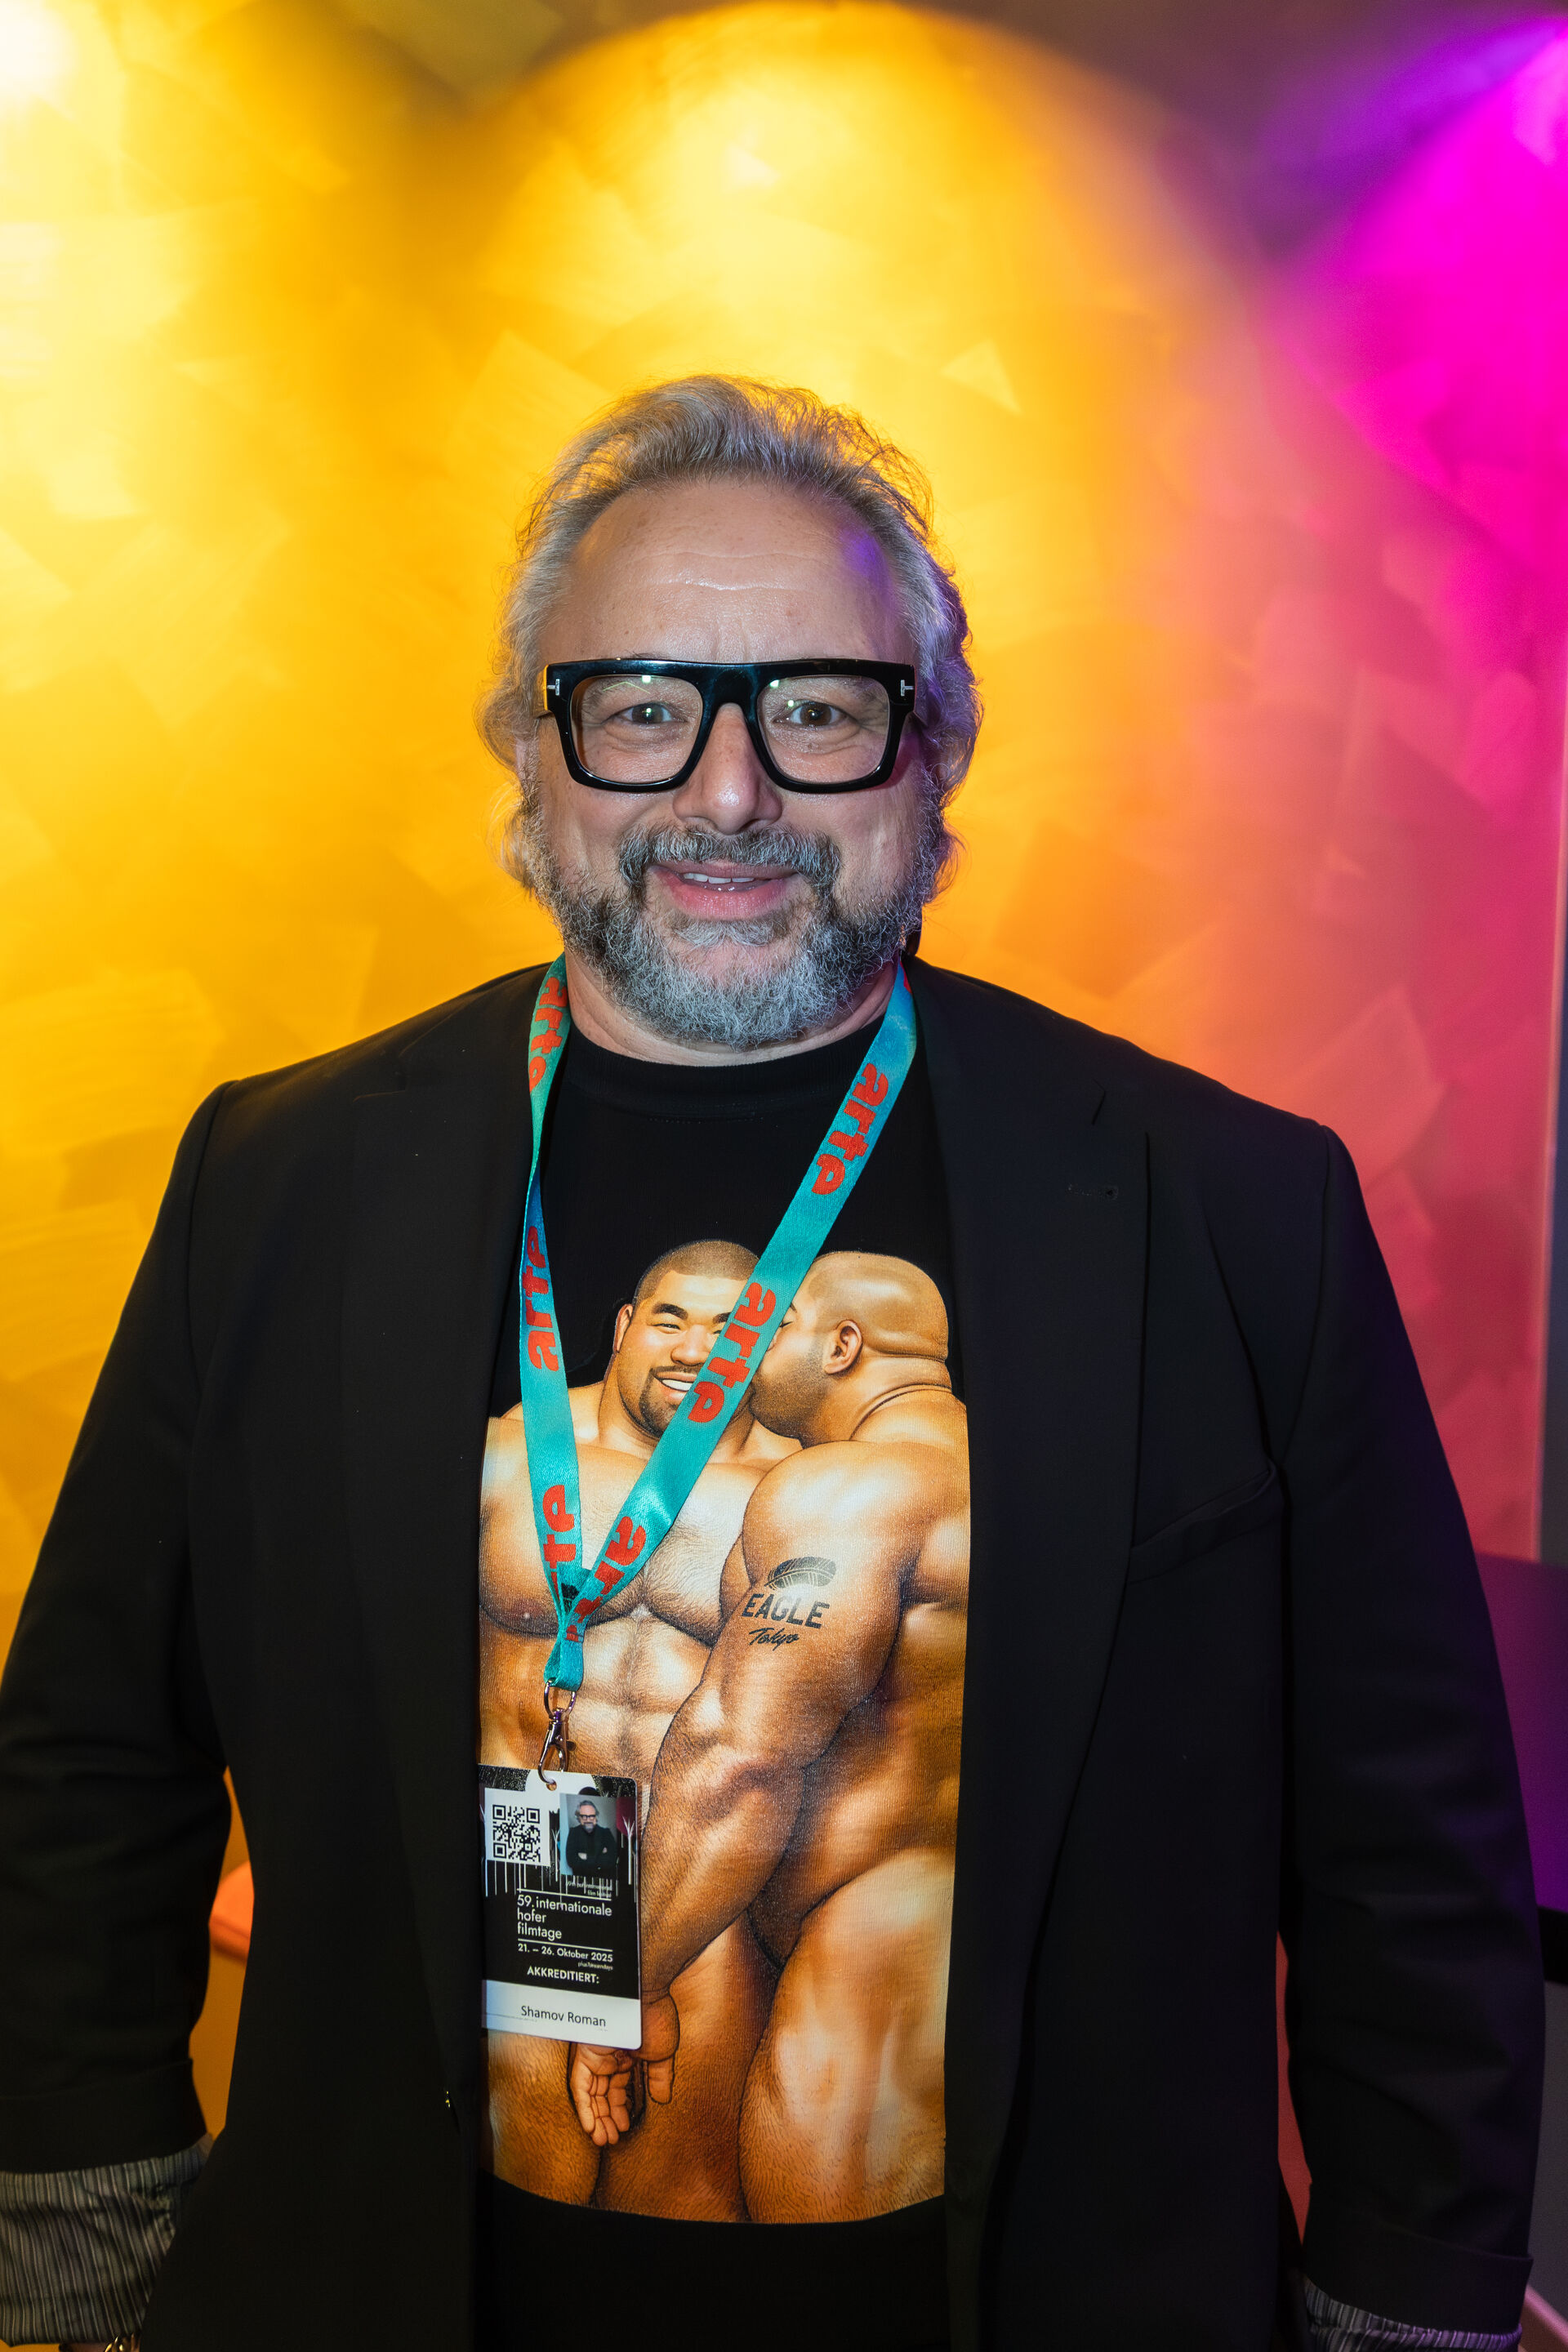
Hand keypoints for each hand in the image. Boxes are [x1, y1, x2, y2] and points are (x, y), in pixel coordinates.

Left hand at [568, 1992, 679, 2144]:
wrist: (645, 1993)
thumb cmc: (656, 2015)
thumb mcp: (662, 2053)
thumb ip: (659, 2077)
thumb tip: (663, 2099)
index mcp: (625, 2056)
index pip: (617, 2089)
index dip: (620, 2110)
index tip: (624, 2128)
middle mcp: (607, 2058)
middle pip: (602, 2095)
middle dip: (606, 2119)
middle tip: (612, 2140)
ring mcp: (595, 2056)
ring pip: (590, 2095)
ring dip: (596, 2119)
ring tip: (603, 2140)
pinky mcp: (585, 2054)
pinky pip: (580, 2087)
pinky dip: (584, 2108)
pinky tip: (591, 2127)